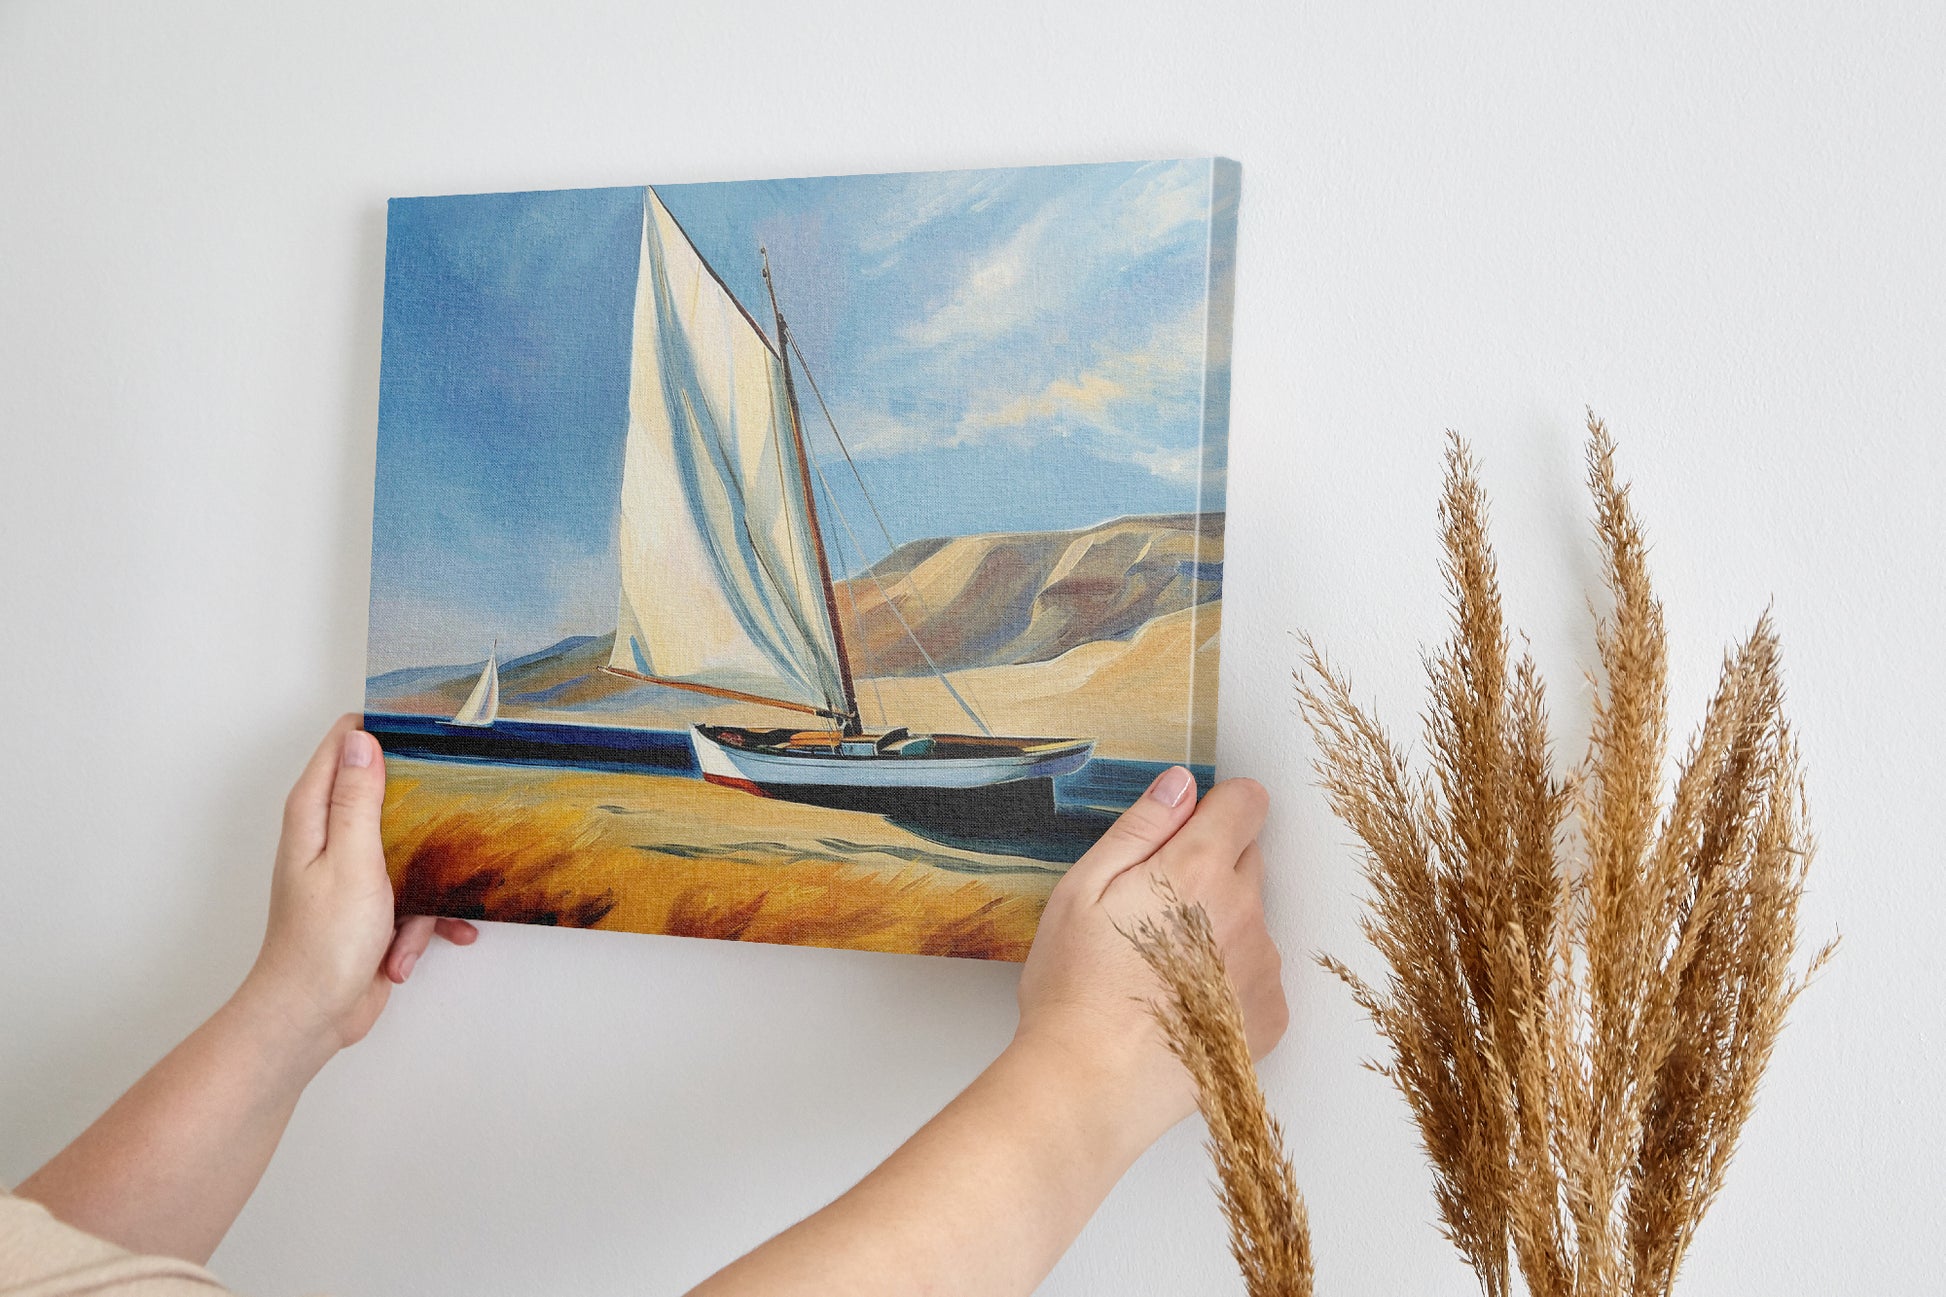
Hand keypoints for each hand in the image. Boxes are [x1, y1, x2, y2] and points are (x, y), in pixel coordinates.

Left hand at [239, 714, 475, 1058]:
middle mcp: (329, 836)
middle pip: (384, 792)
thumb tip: (362, 739)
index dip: (382, 728)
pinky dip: (421, 923)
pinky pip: (413, 896)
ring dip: (426, 883)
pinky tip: (420, 947)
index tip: (428, 724)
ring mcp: (351, 872)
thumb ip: (358, 800)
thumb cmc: (323, 942)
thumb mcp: (351, 861)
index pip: (343, 745)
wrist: (312, 1017)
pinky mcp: (371, 905)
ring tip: (423, 917)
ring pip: (409, 847)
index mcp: (314, 816)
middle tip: (458, 803)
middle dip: (422, 805)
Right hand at [1014, 769, 1285, 1144]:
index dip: (1215, 808)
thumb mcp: (1083, 889)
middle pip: (1248, 860)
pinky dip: (1229, 981)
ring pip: (1251, 920)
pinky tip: (1182, 1003)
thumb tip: (1180, 784)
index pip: (1247, 802)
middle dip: (1209, 870)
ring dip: (1220, 928)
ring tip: (1160, 968)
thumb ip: (1141, 828)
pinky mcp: (1270, 1016)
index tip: (1185, 832)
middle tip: (1151, 911)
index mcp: (1198, 869)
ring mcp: (1263, 967)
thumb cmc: (1075, 989)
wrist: (1091, 1085)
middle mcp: (1245, 912)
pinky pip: (1257, 975)